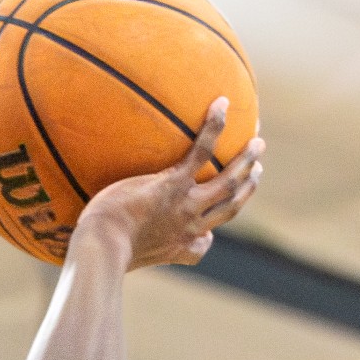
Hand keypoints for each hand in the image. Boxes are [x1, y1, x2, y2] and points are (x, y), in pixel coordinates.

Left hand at [74, 98, 261, 268]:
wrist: (103, 247)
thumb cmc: (101, 250)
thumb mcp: (117, 255)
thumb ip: (120, 247)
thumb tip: (104, 241)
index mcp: (179, 246)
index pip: (203, 242)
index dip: (213, 232)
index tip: (213, 226)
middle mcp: (190, 227)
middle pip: (231, 206)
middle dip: (248, 187)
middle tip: (258, 169)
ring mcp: (186, 205)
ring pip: (229, 181)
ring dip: (247, 160)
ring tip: (258, 141)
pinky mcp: (174, 184)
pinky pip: (201, 151)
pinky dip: (215, 128)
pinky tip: (223, 104)